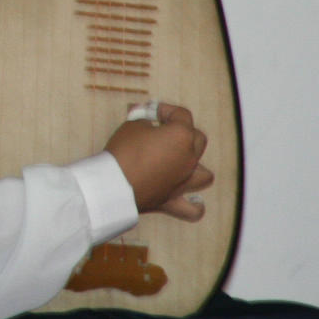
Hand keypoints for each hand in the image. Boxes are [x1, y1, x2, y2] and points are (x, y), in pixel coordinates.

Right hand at [104, 103, 212, 221]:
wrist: (114, 184)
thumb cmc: (124, 151)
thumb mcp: (131, 126)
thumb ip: (144, 121)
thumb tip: (147, 123)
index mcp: (182, 135)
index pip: (181, 114)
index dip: (164, 109)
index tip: (148, 111)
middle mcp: (190, 158)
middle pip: (197, 138)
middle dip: (182, 131)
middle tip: (161, 131)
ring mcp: (185, 181)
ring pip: (205, 173)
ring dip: (196, 166)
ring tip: (180, 164)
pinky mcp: (174, 200)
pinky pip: (194, 208)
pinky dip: (195, 204)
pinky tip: (191, 199)